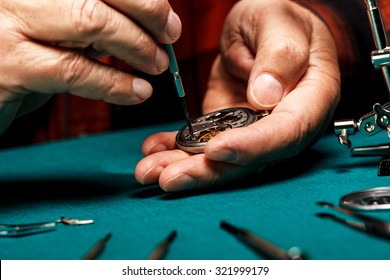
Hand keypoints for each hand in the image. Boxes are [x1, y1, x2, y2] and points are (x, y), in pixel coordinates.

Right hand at [0, 0, 180, 133]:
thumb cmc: (22, 51)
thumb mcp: (55, 25)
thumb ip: (92, 18)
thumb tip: (147, 22)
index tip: (166, 18)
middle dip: (147, 14)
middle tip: (168, 38)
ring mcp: (8, 23)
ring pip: (91, 23)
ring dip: (136, 47)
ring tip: (155, 65)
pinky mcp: (9, 65)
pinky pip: (75, 70)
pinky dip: (115, 84)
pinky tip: (137, 92)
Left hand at [135, 0, 339, 190]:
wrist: (263, 29)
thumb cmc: (280, 21)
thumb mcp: (280, 23)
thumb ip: (280, 55)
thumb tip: (265, 96)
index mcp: (310, 99)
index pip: (285, 132)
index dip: (252, 147)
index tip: (215, 150)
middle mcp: (282, 124)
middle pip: (249, 159)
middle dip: (207, 171)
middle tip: (169, 178)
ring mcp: (253, 129)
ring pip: (222, 158)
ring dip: (184, 167)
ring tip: (149, 171)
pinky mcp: (227, 126)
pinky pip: (203, 142)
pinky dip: (176, 148)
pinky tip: (154, 149)